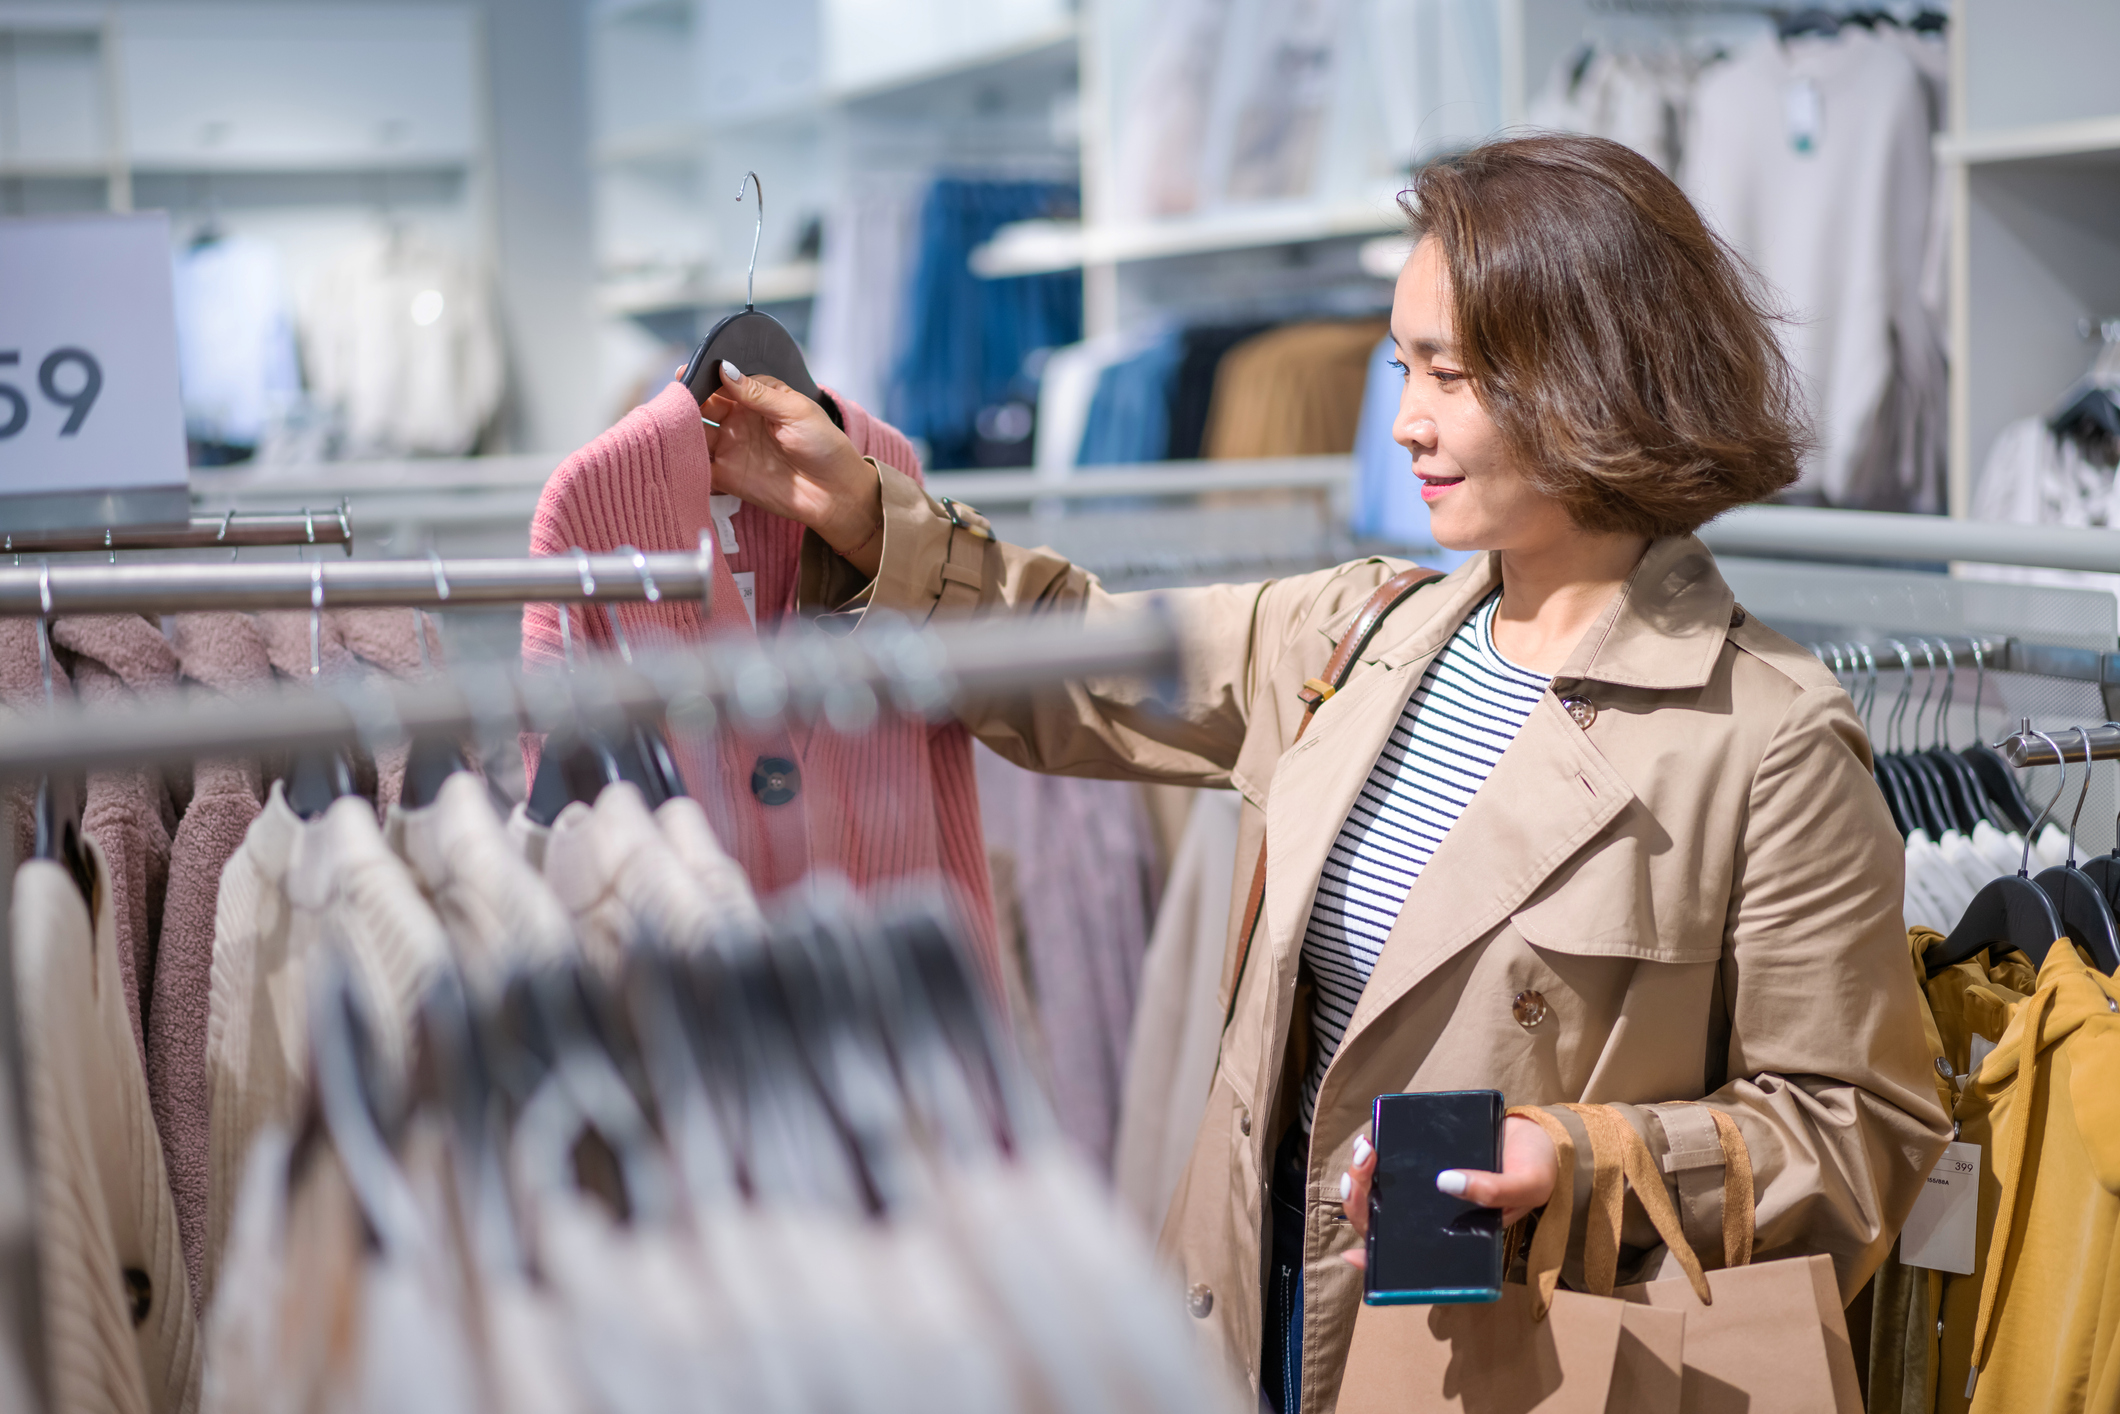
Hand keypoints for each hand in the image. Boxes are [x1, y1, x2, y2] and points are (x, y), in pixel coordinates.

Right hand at [687, 361, 884, 576]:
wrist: (835, 493)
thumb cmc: (824, 445)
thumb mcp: (795, 411)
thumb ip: (757, 393)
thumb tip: (725, 368)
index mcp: (756, 397)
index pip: (721, 380)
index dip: (702, 375)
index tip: (686, 374)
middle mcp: (738, 419)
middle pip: (701, 405)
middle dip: (685, 401)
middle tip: (673, 401)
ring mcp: (730, 446)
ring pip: (694, 434)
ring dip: (680, 430)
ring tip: (668, 426)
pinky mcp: (726, 476)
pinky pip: (697, 466)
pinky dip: (684, 461)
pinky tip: (677, 455)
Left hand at [1339, 1114, 1559, 1269]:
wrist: (1541, 1133)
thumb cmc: (1535, 1170)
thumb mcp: (1526, 1187)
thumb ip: (1494, 1191)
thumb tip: (1447, 1182)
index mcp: (1454, 1237)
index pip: (1410, 1257)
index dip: (1379, 1261)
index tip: (1356, 1255)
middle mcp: (1433, 1218)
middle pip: (1383, 1221)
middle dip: (1360, 1200)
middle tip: (1360, 1172)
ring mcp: (1425, 1190)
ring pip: (1379, 1192)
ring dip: (1361, 1174)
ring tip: (1366, 1149)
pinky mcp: (1422, 1160)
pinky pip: (1392, 1161)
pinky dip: (1377, 1153)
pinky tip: (1372, 1138)